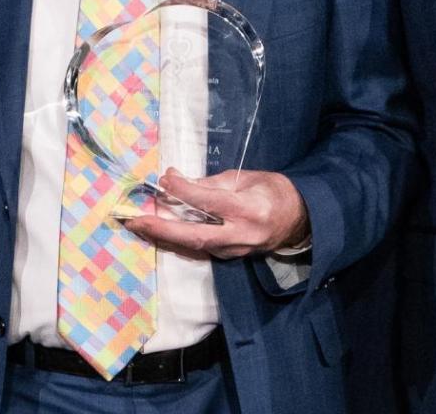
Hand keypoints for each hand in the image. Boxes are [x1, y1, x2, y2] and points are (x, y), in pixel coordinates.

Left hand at [124, 169, 309, 259]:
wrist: (299, 220)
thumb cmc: (274, 191)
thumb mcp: (246, 178)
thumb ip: (211, 183)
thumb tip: (176, 181)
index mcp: (249, 210)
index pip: (209, 202)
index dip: (184, 191)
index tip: (164, 179)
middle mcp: (241, 235)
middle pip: (195, 236)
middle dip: (162, 228)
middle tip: (135, 219)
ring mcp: (235, 251)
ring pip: (193, 247)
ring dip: (164, 236)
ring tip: (140, 225)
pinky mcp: (230, 257)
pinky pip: (199, 249)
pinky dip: (177, 240)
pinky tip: (159, 232)